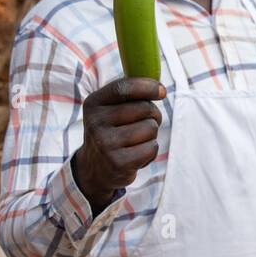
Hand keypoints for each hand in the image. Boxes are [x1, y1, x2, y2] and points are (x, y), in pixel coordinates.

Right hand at [72, 77, 165, 211]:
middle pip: (144, 108)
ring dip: (151, 134)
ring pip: (150, 128)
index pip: (122, 88)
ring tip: (137, 141)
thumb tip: (159, 87)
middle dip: (154, 114)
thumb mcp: (110, 109)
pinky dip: (151, 151)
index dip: (146, 86)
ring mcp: (106, 144)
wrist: (95, 169)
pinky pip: (151, 148)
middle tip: (147, 122)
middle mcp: (96, 123)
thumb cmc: (112, 131)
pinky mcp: (118, 163)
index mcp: (93, 104)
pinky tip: (137, 155)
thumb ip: (129, 94)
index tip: (162, 91)